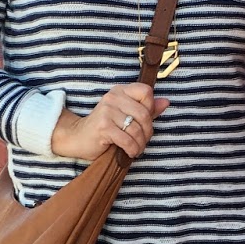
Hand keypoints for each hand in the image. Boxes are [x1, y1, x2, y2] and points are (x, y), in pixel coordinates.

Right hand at [51, 83, 169, 161]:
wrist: (78, 138)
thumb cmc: (104, 127)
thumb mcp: (125, 115)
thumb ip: (146, 109)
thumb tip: (166, 102)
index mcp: (120, 91)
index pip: (146, 92)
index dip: (150, 108)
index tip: (144, 122)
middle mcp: (113, 97)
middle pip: (144, 114)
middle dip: (147, 132)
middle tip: (143, 141)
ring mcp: (107, 111)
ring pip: (136, 129)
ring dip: (140, 144)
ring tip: (136, 149)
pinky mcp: (103, 126)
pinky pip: (127, 140)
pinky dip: (132, 149)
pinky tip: (130, 152)